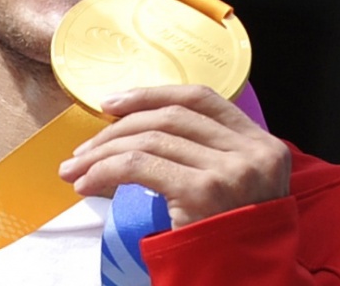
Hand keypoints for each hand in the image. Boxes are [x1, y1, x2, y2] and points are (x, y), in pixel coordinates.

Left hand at [58, 85, 291, 228]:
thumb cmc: (232, 244)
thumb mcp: (238, 188)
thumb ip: (208, 156)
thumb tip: (132, 133)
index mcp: (262, 144)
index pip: (202, 99)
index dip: (153, 95)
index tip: (114, 103)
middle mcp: (250, 152)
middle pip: (171, 118)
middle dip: (118, 128)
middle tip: (84, 149)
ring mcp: (229, 171)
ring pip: (150, 140)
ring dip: (104, 153)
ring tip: (76, 169)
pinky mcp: (203, 192)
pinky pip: (140, 167)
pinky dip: (105, 170)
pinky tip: (87, 183)